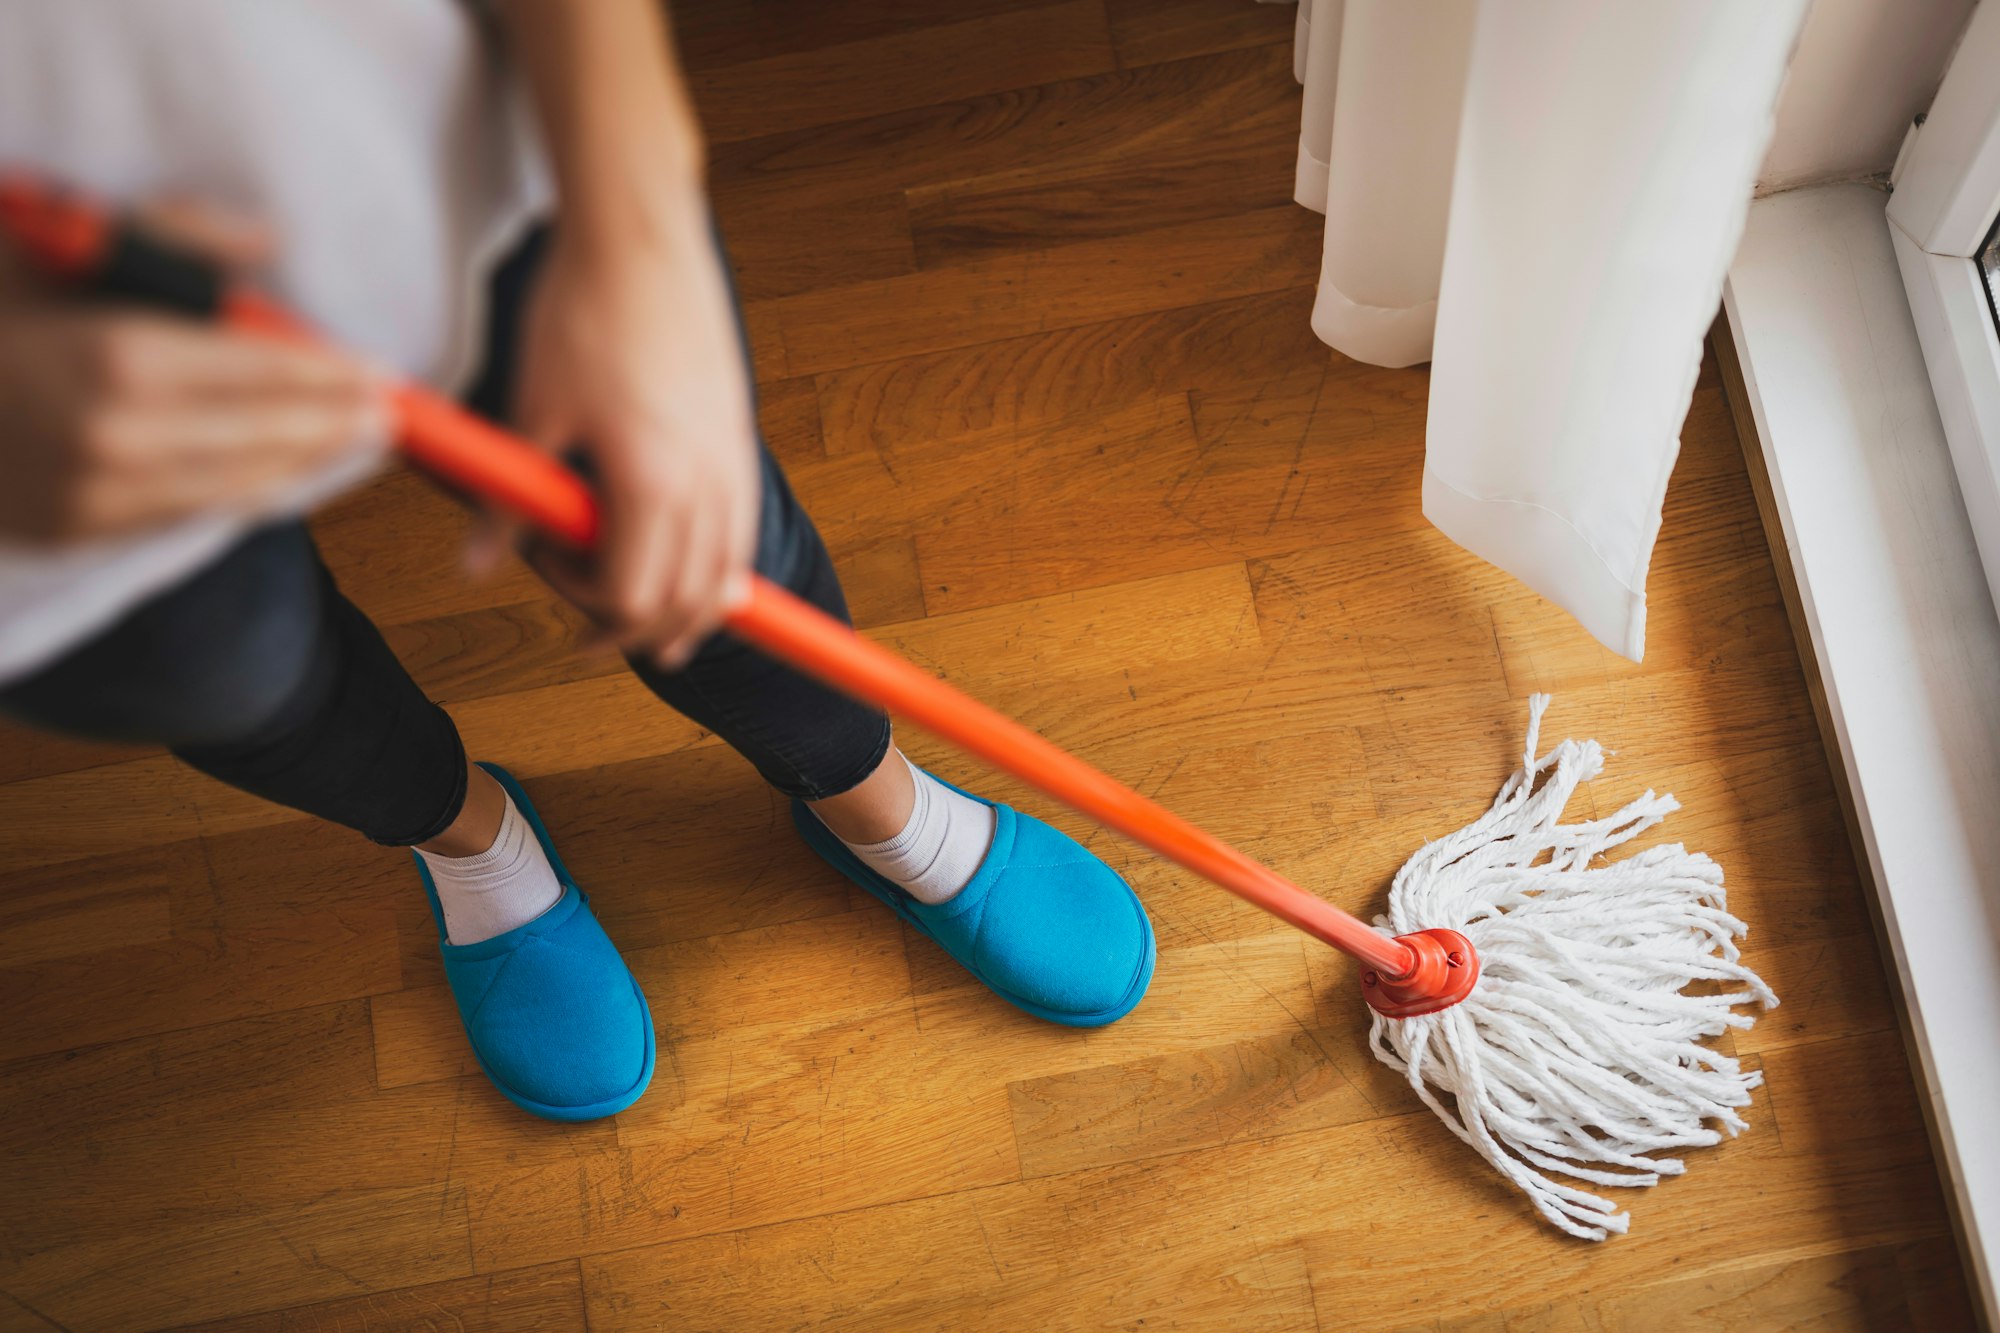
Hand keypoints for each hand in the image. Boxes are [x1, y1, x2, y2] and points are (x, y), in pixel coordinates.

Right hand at [0, 204, 385, 545]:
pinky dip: (243, 492)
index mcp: (118, 360)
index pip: (263, 375)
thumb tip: (268, 241)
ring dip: (303, 466)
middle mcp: (117, 439)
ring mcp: (96, 496)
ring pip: (234, 485)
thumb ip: (169, 236)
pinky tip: (280, 474)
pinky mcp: (78, 531)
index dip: (331, 376)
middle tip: (388, 416)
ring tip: (351, 443)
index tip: (381, 374)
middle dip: (333, 425)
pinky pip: (186, 513)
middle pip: (264, 438)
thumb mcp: (58, 244)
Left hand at [501, 210, 759, 668]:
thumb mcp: (532, 412)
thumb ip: (511, 503)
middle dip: (637, 630)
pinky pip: (740, 532)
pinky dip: (719, 571)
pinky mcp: (739, 438)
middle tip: (593, 637)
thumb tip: (475, 566)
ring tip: (660, 639)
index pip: (629, 594)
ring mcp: (731, 462)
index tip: (544, 567)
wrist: (639, 236)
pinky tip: (695, 575)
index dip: (583, 603)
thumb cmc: (580, 315)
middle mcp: (705, 484)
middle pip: (683, 601)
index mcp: (651, 484)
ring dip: (689, 615)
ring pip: (724, 575)